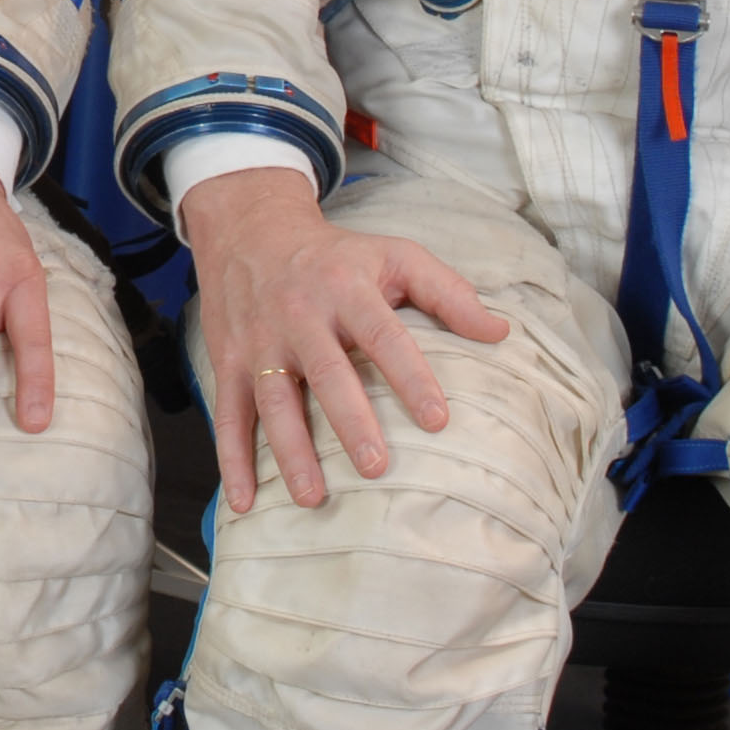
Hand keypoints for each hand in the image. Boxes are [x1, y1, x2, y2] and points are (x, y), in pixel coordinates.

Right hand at [182, 163, 507, 512]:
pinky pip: (229, 413)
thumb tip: (501, 332)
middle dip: (350, 420)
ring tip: (313, 496)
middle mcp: (299, 315)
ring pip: (273, 400)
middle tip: (376, 467)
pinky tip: (244, 500)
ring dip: (290, 450)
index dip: (410, 376)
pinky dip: (231, 458)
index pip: (383, 335)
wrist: (248, 228)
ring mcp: (259, 341)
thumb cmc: (335, 255)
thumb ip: (448, 293)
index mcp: (345, 289)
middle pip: (326, 372)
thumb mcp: (393, 255)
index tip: (438, 420)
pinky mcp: (227, 361)